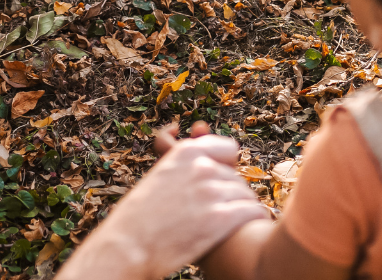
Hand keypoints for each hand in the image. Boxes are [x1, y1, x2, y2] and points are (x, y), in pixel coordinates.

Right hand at [56, 125, 267, 279]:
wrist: (128, 247)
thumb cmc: (140, 216)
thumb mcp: (160, 176)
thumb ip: (185, 163)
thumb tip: (202, 134)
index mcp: (186, 152)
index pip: (228, 149)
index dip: (227, 167)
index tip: (222, 180)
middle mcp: (201, 167)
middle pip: (236, 177)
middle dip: (231, 194)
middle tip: (217, 212)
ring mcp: (212, 192)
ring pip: (246, 196)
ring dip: (241, 209)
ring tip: (228, 225)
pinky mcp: (221, 219)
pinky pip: (252, 212)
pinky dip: (252, 221)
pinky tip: (242, 231)